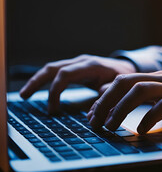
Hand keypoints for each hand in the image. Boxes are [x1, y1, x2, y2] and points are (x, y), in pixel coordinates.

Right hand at [20, 54, 135, 112]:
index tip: (53, 110)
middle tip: (24, 96)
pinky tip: (39, 88)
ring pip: (52, 68)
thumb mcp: (119, 86)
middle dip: (37, 81)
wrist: (126, 67)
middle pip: (53, 68)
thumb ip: (107, 95)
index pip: (65, 74)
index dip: (55, 91)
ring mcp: (78, 64)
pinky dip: (46, 80)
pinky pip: (57, 72)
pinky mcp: (76, 68)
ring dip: (37, 80)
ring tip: (25, 94)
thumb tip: (93, 110)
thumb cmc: (123, 77)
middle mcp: (81, 62)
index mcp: (91, 66)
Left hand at [88, 71, 161, 133]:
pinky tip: (141, 130)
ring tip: (111, 126)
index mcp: (153, 76)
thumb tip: (114, 102)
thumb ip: (138, 95)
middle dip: (106, 101)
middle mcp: (160, 78)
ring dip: (121, 109)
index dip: (103, 97)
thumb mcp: (159, 96)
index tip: (92, 114)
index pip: (121, 81)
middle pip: (126, 82)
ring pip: (140, 91)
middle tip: (95, 121)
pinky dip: (148, 118)